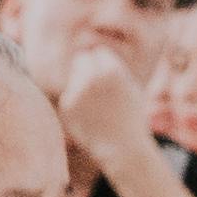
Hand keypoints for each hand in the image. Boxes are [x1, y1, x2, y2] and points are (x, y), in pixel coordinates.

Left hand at [49, 45, 160, 189]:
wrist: (123, 147)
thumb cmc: (130, 116)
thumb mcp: (130, 86)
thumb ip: (113, 67)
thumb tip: (92, 49)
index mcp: (112, 70)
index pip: (97, 52)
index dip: (102, 64)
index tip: (107, 78)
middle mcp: (93, 77)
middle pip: (81, 59)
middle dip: (87, 69)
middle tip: (96, 88)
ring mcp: (77, 91)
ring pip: (73, 77)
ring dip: (81, 85)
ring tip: (96, 104)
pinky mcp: (66, 106)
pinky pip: (68, 94)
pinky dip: (75, 102)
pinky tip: (89, 115)